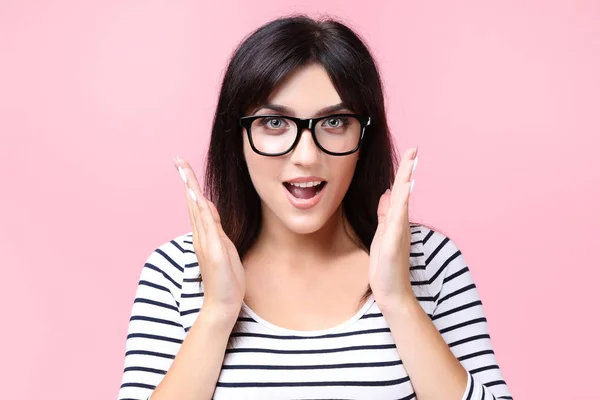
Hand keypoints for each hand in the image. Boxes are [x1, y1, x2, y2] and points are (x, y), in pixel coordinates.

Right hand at [173, 156, 244, 320]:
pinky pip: (207, 226)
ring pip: (197, 210)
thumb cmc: (226, 279)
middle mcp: (201, 236)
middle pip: (192, 202)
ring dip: (190, 189)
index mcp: (204, 235)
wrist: (223, 304)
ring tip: (183, 170)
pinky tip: (196, 196)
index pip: (196, 204)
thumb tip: (207, 206)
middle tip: (177, 159)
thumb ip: (215, 227)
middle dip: (186, 180)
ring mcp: (206, 243)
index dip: (191, 185)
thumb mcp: (224, 247)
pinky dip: (200, 210)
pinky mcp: (214, 251)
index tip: (184, 167)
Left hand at [369, 147, 417, 311]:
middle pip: (404, 191)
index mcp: (396, 220)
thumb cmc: (387, 265)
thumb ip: (385, 213)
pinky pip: (398, 219)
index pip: (399, 191)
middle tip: (414, 149)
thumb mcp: (382, 233)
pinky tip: (403, 189)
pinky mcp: (394, 242)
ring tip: (411, 163)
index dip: (403, 172)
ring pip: (402, 202)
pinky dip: (401, 203)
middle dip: (408, 170)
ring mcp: (399, 232)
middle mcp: (400, 223)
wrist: (391, 291)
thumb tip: (386, 193)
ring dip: (406, 181)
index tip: (410, 153)